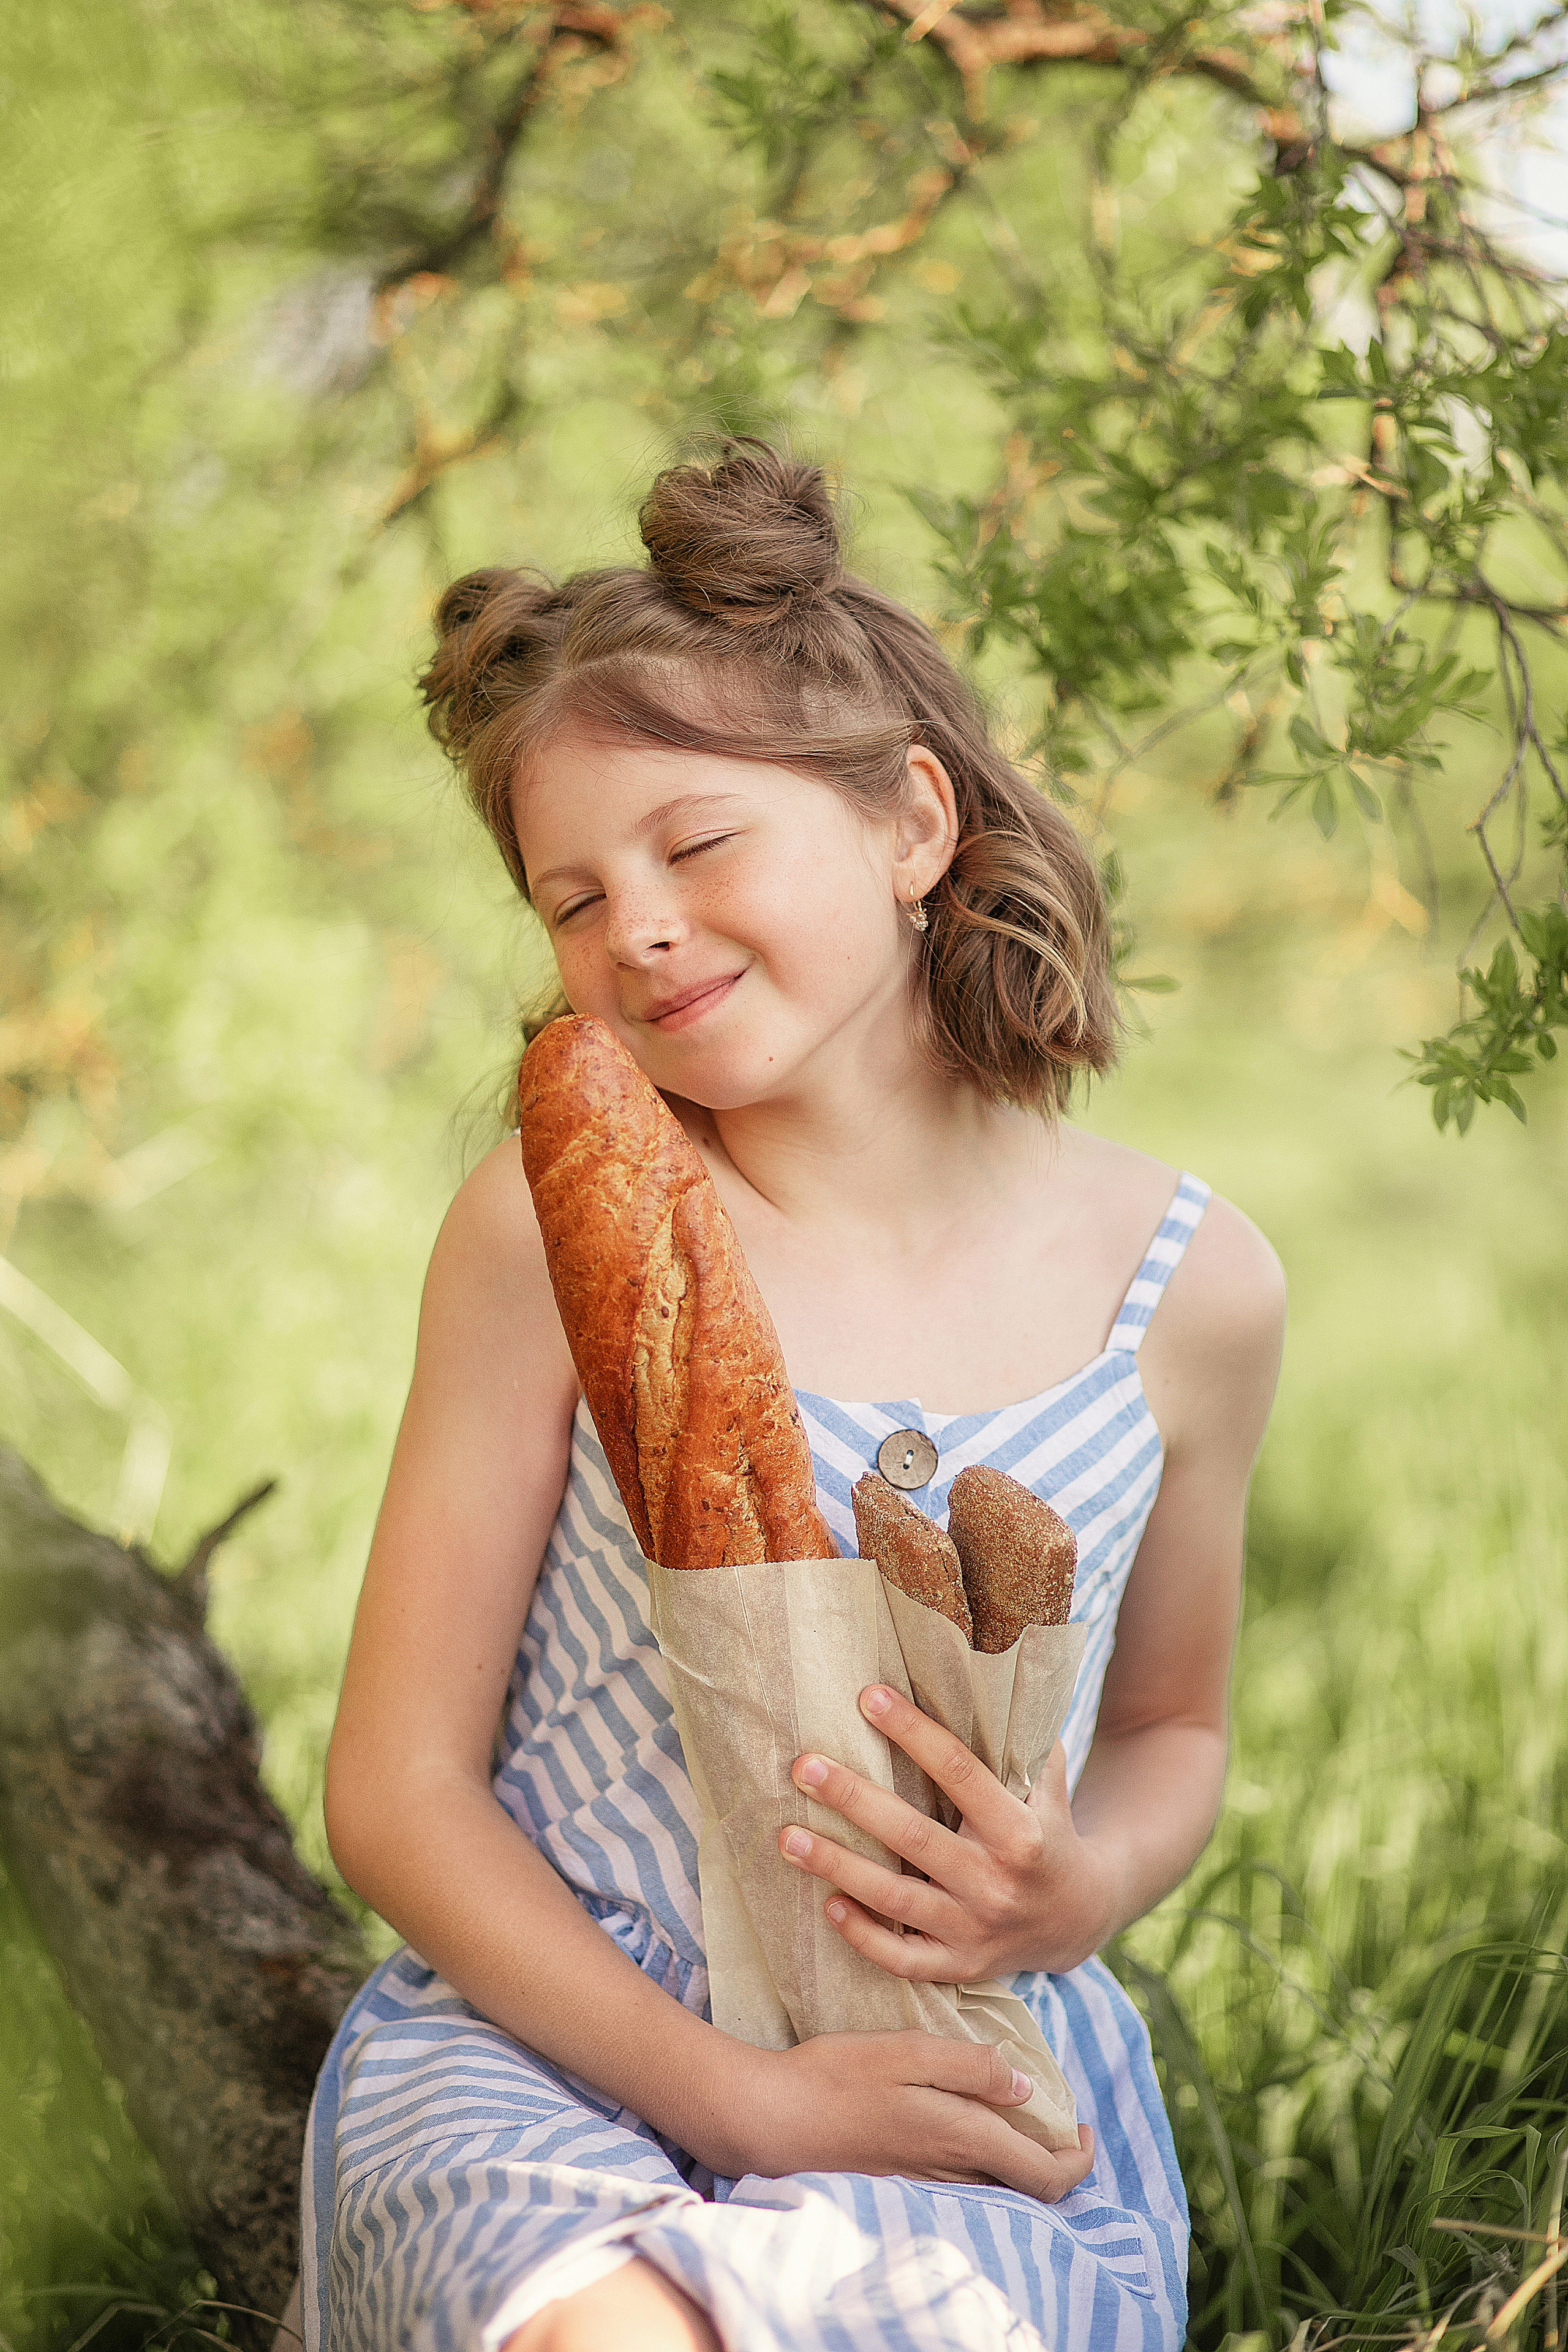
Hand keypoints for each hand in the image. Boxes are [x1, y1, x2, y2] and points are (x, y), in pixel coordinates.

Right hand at [743, 2031, 1093, 2202]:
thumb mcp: (908, 2050)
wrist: (772, 2119)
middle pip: (1027, 2190)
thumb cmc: (837, 2075)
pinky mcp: (902, 2183)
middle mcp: (951, 2173)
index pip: (1046, 2174)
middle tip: (1063, 2125)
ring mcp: (925, 2185)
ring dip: (1021, 2163)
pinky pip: (965, 2184)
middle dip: (1057, 2163)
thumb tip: (1025, 2084)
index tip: (1086, 2128)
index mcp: (961, 2138)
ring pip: (997, 2188)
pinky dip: (986, 2164)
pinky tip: (971, 2131)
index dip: (1079, 2159)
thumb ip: (971, 2066)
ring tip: (1022, 2121)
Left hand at [778, 1684, 1118, 1981]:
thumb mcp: (1047, 1781)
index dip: (912, 1733)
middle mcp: (997, 1882)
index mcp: (1021, 1829)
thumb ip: (1018, 1738)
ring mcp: (977, 1930)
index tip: (867, 1697)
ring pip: (896, 1900)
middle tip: (803, 1766)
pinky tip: (828, 1904)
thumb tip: (978, 1672)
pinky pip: (903, 1958)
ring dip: (837, 1867)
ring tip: (787, 1837)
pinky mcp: (960, 1966)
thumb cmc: (1048, 1827)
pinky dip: (864, 1936)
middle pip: (914, 1838)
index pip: (959, 1771)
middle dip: (855, 1799)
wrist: (1081, 1916)